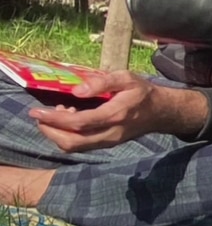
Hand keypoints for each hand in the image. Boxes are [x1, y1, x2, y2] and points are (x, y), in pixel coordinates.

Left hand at [29, 72, 206, 151]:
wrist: (161, 112)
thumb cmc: (142, 92)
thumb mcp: (126, 78)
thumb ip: (101, 82)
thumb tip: (76, 90)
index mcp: (115, 115)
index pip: (77, 123)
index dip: (53, 119)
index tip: (36, 112)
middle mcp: (110, 133)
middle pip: (71, 142)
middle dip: (49, 131)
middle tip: (40, 115)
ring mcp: (109, 141)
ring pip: (74, 147)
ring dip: (57, 134)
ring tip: (56, 115)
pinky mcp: (107, 144)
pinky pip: (81, 146)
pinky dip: (67, 136)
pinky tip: (69, 120)